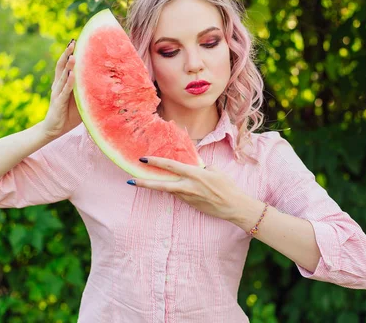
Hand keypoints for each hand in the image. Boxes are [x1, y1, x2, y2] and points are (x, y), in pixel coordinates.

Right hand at [41, 39, 81, 139]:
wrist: (54, 129)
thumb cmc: (69, 114)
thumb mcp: (80, 100)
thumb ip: (87, 91)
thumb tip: (105, 84)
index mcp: (63, 83)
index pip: (65, 65)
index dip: (69, 53)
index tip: (75, 41)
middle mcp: (58, 85)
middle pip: (62, 66)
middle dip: (67, 53)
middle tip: (73, 41)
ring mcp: (57, 93)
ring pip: (63, 76)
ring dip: (69, 65)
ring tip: (73, 55)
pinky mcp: (58, 102)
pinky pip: (65, 91)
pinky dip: (69, 82)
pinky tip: (72, 75)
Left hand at [129, 156, 246, 220]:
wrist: (234, 206)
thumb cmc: (228, 186)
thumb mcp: (215, 171)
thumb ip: (201, 168)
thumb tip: (193, 166)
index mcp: (194, 175)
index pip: (171, 166)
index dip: (156, 162)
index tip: (143, 159)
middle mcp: (188, 187)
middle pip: (161, 185)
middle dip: (145, 183)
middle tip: (130, 180)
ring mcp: (188, 197)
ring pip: (169, 190)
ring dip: (158, 186)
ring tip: (143, 182)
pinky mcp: (190, 204)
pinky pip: (179, 194)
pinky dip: (174, 189)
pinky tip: (174, 186)